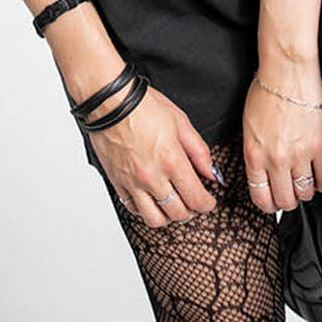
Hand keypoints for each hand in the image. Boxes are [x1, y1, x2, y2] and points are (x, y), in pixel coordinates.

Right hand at [87, 85, 219, 225]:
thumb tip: (212, 173)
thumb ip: (199, 151)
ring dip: (168, 216)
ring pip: (155, 219)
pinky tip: (152, 199)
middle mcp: (152, 176)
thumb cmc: (142, 105)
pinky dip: (146, 210)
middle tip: (193, 202)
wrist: (109, 101)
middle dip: (191, 211)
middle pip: (178, 214)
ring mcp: (133, 182)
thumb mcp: (180, 121)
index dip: (207, 204)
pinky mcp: (117, 182)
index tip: (209, 201)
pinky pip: (133, 209)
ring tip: (173, 205)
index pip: (196, 198)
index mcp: (172, 160)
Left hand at [242, 60, 321, 212]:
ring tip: (305, 181)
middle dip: (288, 200)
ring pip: (305, 193)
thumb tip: (260, 172)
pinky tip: (319, 174)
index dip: (268, 204)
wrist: (286, 69)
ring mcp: (299, 155)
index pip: (260, 197)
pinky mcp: (320, 146)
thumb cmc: (266, 90)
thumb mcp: (248, 126)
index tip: (273, 201)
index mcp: (254, 154)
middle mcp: (275, 159)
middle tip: (291, 192)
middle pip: (284, 201)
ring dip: (306, 191)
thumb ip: (254, 152)